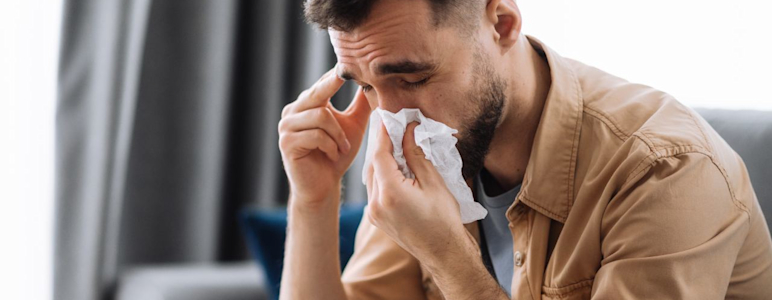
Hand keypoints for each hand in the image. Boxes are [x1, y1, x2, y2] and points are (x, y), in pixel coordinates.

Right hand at [279, 67, 371, 205]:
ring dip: (338, 134)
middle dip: (333, 85)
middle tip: (344, 74)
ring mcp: (286, 127)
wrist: (323, 186)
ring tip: (343, 147)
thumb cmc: (337, 155)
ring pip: (320, 116)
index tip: (347, 63)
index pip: (322, 83)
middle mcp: (292, 112)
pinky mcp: (287, 143)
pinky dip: (330, 145)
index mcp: (306, 105)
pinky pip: (315, 135)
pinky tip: (333, 154)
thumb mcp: (353, 125)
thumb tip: (373, 81)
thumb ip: (360, 104)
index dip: (335, 75)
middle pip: (317, 92)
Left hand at [365, 121, 469, 265]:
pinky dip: (382, 175)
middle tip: (393, 128)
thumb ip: (416, 155)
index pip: (380, 154)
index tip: (388, 119)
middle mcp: (376, 203)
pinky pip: (374, 189)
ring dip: (381, 160)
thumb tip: (409, 131)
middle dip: (382, 145)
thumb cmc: (443, 219)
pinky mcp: (376, 218)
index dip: (384, 134)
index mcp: (390, 193)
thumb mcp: (433, 182)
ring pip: (371, 176)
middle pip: (373, 164)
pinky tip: (394, 167)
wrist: (443, 252)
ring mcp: (374, 212)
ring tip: (395, 145)